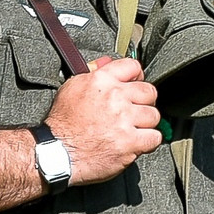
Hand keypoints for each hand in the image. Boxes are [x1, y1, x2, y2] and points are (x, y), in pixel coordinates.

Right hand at [44, 57, 162, 184]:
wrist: (58, 152)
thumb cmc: (63, 122)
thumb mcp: (72, 87)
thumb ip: (93, 71)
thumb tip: (107, 62)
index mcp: (101, 80)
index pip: (133, 66)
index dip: (137, 77)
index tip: (135, 86)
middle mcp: (115, 97)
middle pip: (149, 92)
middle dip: (143, 102)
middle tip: (134, 111)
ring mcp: (124, 120)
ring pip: (153, 115)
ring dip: (146, 123)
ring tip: (133, 128)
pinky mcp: (130, 142)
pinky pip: (155, 138)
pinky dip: (148, 141)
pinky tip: (137, 142)